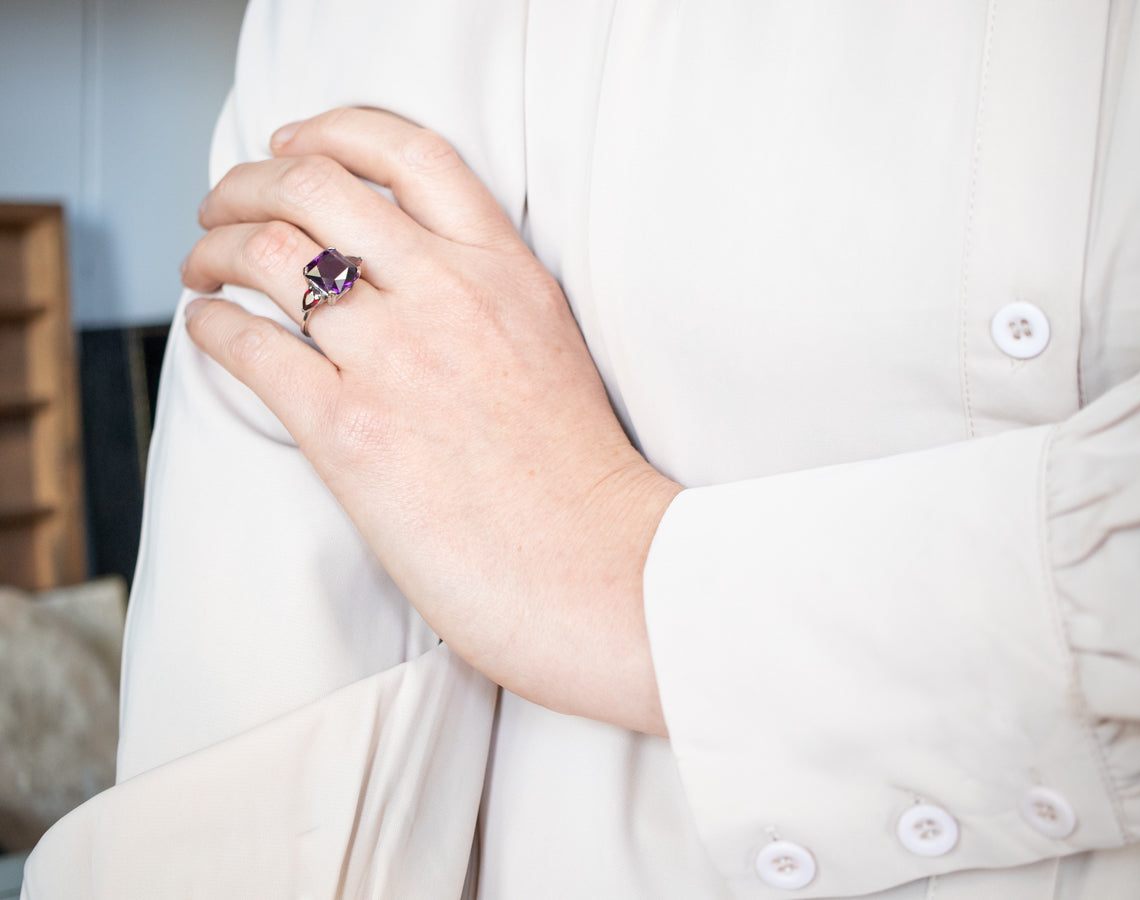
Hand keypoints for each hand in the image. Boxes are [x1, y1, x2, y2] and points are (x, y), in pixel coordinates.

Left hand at [181, 108, 680, 734]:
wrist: (595, 568)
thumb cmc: (577, 477)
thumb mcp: (551, 347)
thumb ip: (487, 294)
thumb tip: (406, 271)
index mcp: (505, 270)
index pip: (408, 151)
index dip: (333, 130)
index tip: (294, 146)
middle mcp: (448, 294)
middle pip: (313, 185)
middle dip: (247, 184)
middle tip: (224, 207)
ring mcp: (397, 359)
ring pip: (266, 253)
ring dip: (213, 249)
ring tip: (202, 266)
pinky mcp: (348, 431)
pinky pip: (248, 343)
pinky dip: (211, 323)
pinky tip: (210, 328)